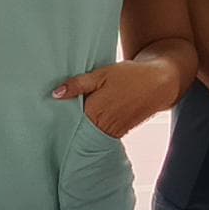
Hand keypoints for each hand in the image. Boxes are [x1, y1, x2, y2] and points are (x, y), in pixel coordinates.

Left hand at [54, 52, 182, 140]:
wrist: (160, 82)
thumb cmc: (129, 75)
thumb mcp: (102, 74)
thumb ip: (78, 85)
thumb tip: (56, 94)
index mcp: (94, 111)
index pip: (68, 123)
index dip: (58, 119)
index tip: (47, 117)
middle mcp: (103, 126)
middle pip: (77, 132)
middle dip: (67, 127)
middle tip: (52, 122)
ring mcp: (113, 132)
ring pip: (89, 135)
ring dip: (80, 130)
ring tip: (69, 122)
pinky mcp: (120, 133)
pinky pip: (101, 135)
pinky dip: (93, 131)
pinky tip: (88, 123)